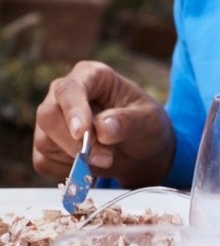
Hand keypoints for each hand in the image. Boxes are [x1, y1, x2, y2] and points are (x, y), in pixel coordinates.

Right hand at [32, 60, 174, 187]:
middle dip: (73, 141)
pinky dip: (66, 169)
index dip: (73, 109)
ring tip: (106, 158)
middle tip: (104, 157)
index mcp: (92, 75)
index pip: (70, 88)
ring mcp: (52, 120)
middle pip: (48, 115)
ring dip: (74, 158)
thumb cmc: (144, 124)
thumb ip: (127, 121)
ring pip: (44, 141)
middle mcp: (64, 94)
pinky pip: (44, 162)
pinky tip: (89, 164)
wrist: (139, 149)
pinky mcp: (46, 145)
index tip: (81, 132)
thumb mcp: (148, 119)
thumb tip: (102, 128)